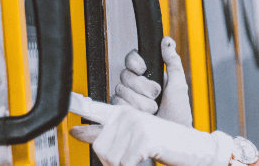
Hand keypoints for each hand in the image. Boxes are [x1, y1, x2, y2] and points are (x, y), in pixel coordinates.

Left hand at [68, 93, 232, 165]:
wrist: (191, 148)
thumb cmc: (163, 143)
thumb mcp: (131, 138)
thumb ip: (104, 135)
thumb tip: (75, 131)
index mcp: (122, 112)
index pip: (94, 108)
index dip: (78, 103)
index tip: (68, 98)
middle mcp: (127, 114)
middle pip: (101, 148)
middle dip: (113, 160)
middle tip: (134, 155)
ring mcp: (136, 125)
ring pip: (113, 158)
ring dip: (126, 164)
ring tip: (142, 155)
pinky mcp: (145, 138)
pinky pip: (127, 162)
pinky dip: (137, 165)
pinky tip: (149, 155)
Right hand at [112, 37, 192, 125]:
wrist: (173, 138)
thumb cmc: (178, 115)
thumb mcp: (179, 85)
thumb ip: (173, 61)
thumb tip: (167, 41)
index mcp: (148, 77)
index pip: (131, 60)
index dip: (135, 62)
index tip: (143, 69)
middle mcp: (134, 88)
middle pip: (125, 75)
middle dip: (142, 86)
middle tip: (155, 96)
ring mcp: (126, 101)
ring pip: (120, 90)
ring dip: (140, 101)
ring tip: (152, 110)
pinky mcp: (120, 114)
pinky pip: (116, 105)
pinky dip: (129, 109)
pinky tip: (139, 115)